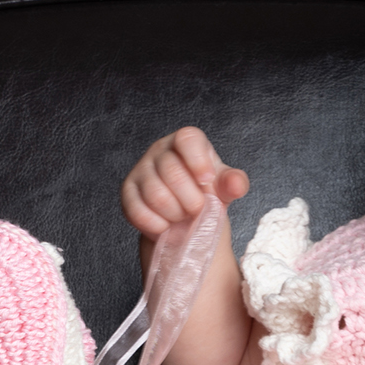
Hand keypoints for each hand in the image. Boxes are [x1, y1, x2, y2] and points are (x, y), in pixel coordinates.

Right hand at [120, 126, 250, 240]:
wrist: (185, 216)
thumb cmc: (205, 193)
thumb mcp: (224, 188)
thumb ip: (234, 183)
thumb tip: (236, 184)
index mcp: (186, 142)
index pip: (188, 138)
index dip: (198, 161)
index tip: (207, 181)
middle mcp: (160, 150)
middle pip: (172, 172)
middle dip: (190, 200)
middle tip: (197, 209)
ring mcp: (140, 170)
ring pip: (155, 194)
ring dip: (175, 214)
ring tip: (182, 215)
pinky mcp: (127, 192)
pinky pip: (138, 211)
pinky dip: (157, 225)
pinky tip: (166, 225)